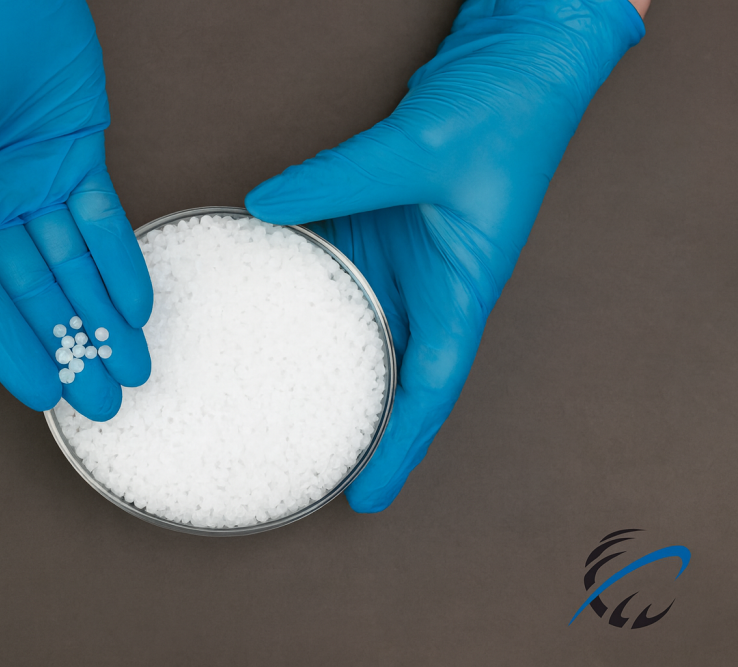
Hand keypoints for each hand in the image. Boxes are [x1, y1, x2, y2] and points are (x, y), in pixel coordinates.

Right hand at [0, 0, 150, 418]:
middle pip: (33, 294)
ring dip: (103, 317)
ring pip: (73, 266)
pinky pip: (102, 221)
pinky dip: (121, 261)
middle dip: (70, 348)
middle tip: (103, 401)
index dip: (11, 350)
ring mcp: (31, 181)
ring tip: (133, 366)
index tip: (45, 398)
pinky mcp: (75, 153)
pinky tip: (138, 305)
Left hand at [247, 0, 644, 511]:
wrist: (518, 57)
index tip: (365, 498)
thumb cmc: (503, 110)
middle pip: (391, 371)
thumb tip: (266, 206)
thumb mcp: (419, 150)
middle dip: (357, 421)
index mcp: (462, 288)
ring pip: (358, 323)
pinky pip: (336, 264)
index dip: (399, 448)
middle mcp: (432, 283)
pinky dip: (301, 285)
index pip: (429, 389)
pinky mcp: (381, 220)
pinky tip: (262, 294)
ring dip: (323, 358)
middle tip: (305, 459)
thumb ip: (340, 181)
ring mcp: (404, 253)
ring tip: (271, 394)